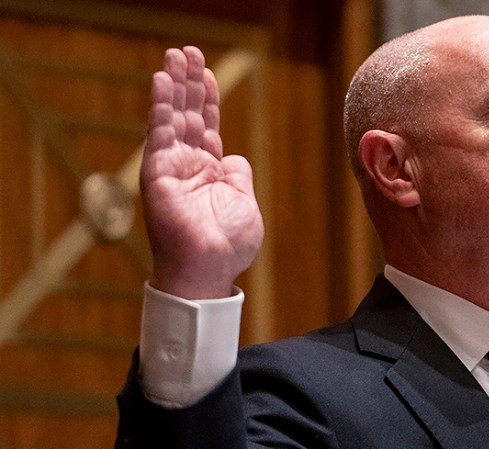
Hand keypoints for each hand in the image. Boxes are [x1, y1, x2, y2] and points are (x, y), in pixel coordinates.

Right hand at [141, 46, 263, 298]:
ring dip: (173, 85)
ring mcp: (171, 168)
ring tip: (174, 56)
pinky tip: (163, 82)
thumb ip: (237, 175)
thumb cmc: (228, 246)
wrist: (210, 270)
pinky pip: (159, 134)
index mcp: (209, 171)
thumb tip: (232, 157)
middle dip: (189, 82)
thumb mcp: (244, 202)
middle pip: (188, 114)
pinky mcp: (157, 175)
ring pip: (171, 117)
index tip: (207, 72)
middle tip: (187, 51)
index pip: (206, 125)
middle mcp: (188, 165)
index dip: (207, 98)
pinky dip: (161, 107)